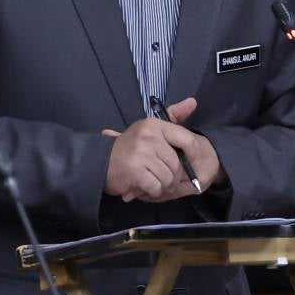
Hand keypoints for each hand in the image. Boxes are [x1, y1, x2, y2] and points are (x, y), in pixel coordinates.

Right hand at [103, 97, 221, 202]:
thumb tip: (193, 102)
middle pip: (177, 164)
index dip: (192, 154)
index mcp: (155, 125)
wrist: (101, 161)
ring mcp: (141, 153)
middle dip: (172, 177)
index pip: (186, 139)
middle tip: (162, 178)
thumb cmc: (130, 148)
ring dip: (162, 186)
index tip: (188, 162)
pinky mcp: (135, 170)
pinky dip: (152, 192)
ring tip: (152, 183)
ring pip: (168, 178)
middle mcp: (149, 136)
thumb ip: (173, 116)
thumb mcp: (151, 128)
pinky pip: (156, 187)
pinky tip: (144, 187)